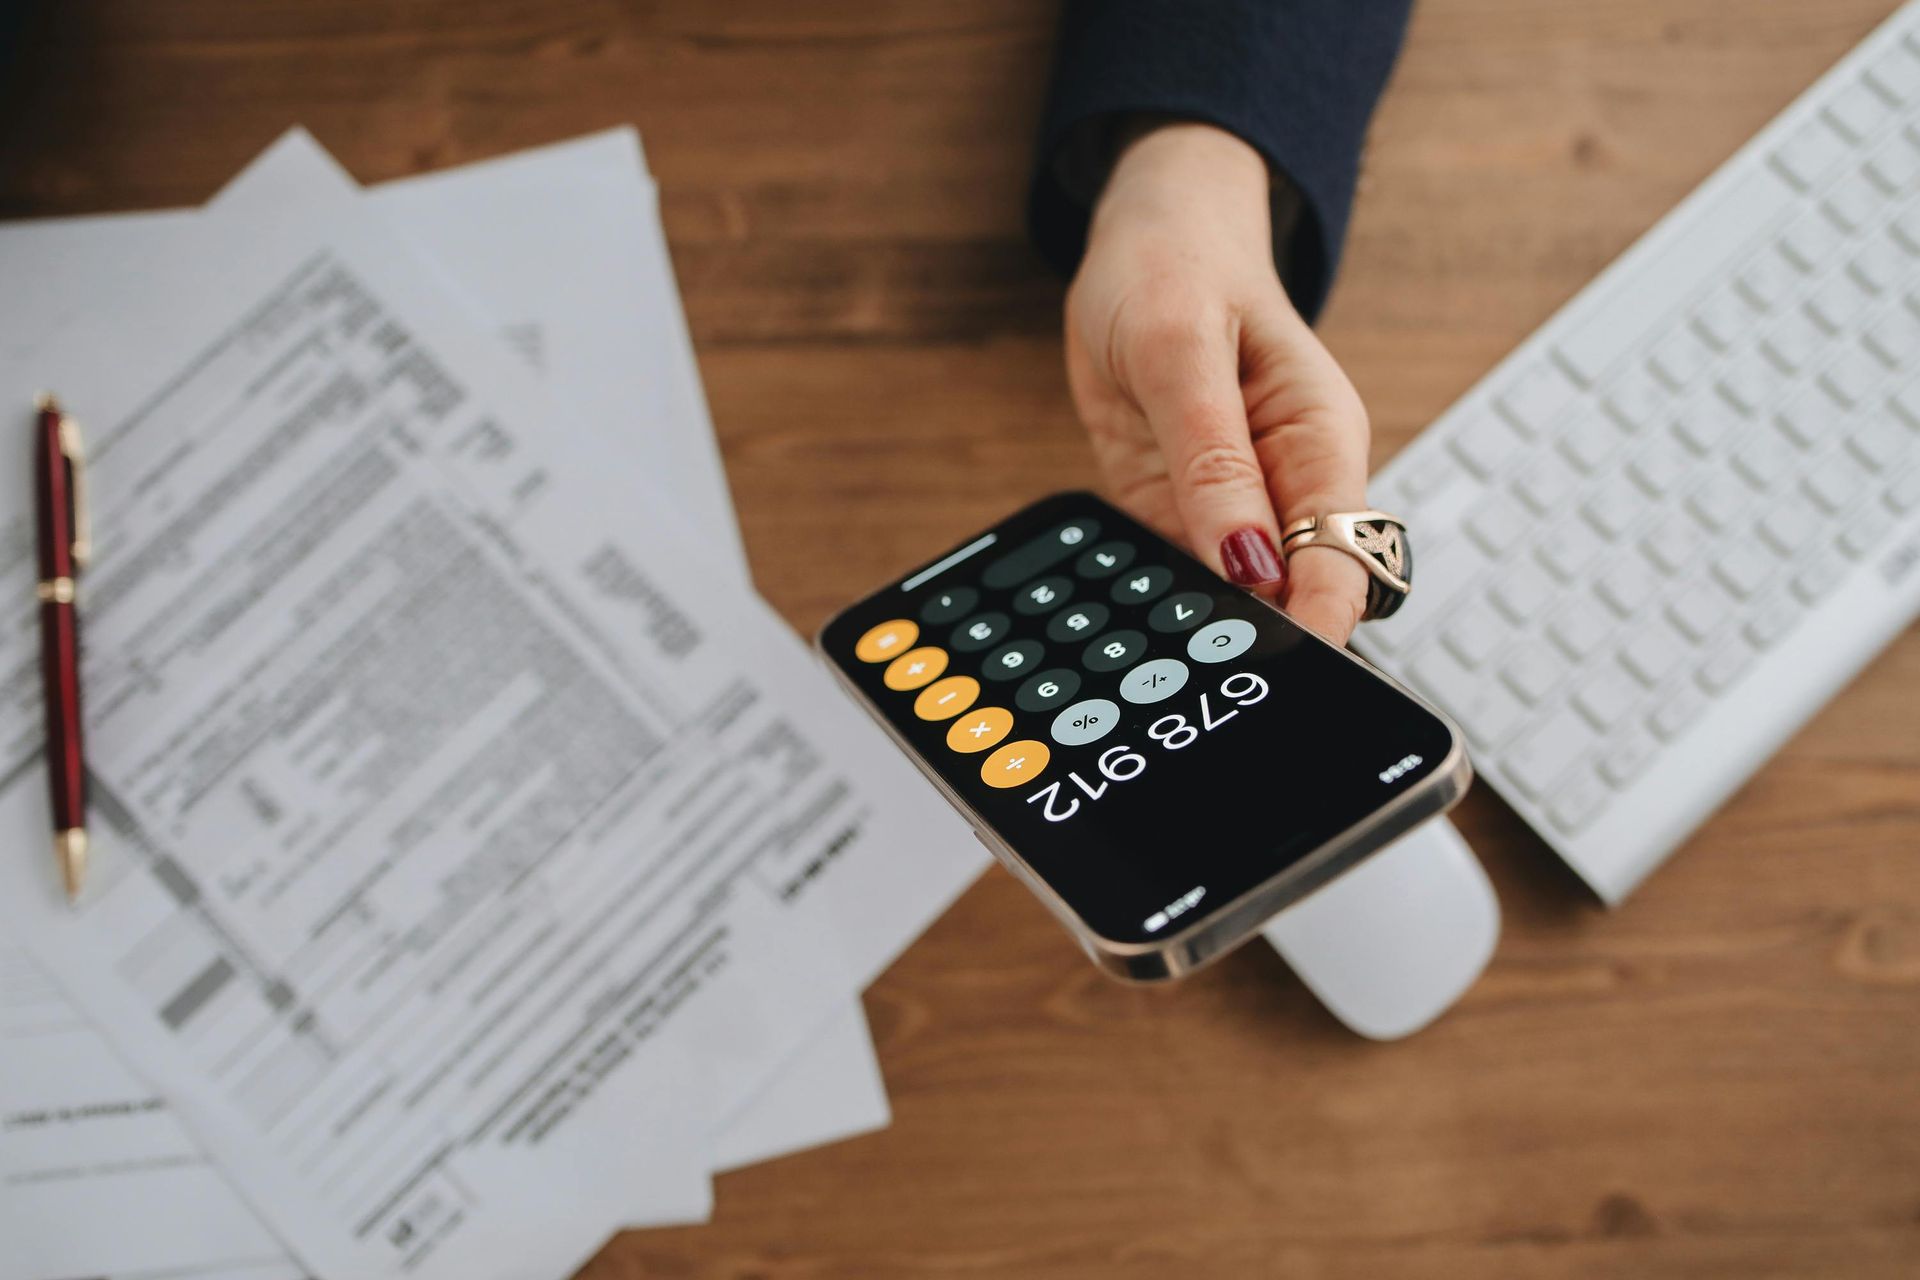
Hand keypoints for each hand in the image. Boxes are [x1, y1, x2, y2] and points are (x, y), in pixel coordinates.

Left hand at [1065, 122, 1371, 644]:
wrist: (1146, 240)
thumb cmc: (1177, 270)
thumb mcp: (1180, 353)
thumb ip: (1213, 461)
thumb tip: (1250, 564)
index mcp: (1320, 440)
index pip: (1344, 559)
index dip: (1317, 622)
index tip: (1277, 664)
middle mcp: (1287, 483)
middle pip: (1294, 593)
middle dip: (1257, 636)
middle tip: (1205, 670)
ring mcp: (1231, 504)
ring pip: (1232, 596)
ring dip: (1199, 622)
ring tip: (1160, 647)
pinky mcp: (1177, 511)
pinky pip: (1173, 572)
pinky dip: (1155, 593)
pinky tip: (1132, 608)